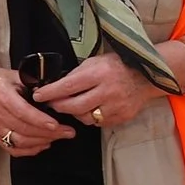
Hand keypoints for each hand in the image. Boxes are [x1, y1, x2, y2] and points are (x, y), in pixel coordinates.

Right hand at [0, 64, 70, 156]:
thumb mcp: (11, 75)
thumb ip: (31, 83)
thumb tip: (52, 91)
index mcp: (1, 96)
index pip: (23, 113)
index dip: (41, 121)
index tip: (57, 124)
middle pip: (25, 130)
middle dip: (50, 133)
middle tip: (68, 132)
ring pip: (21, 142)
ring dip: (43, 142)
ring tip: (59, 137)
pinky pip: (14, 149)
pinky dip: (30, 150)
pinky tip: (43, 144)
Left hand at [33, 52, 163, 130]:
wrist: (146, 76)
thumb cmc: (117, 66)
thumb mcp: (95, 62)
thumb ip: (76, 74)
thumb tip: (55, 86)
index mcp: (99, 73)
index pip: (68, 86)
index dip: (50, 92)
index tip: (38, 95)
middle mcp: (108, 91)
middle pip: (75, 107)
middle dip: (59, 106)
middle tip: (51, 104)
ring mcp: (117, 106)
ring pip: (86, 118)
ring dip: (74, 113)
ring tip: (72, 105)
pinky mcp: (122, 117)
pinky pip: (99, 123)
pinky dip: (90, 117)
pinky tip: (89, 109)